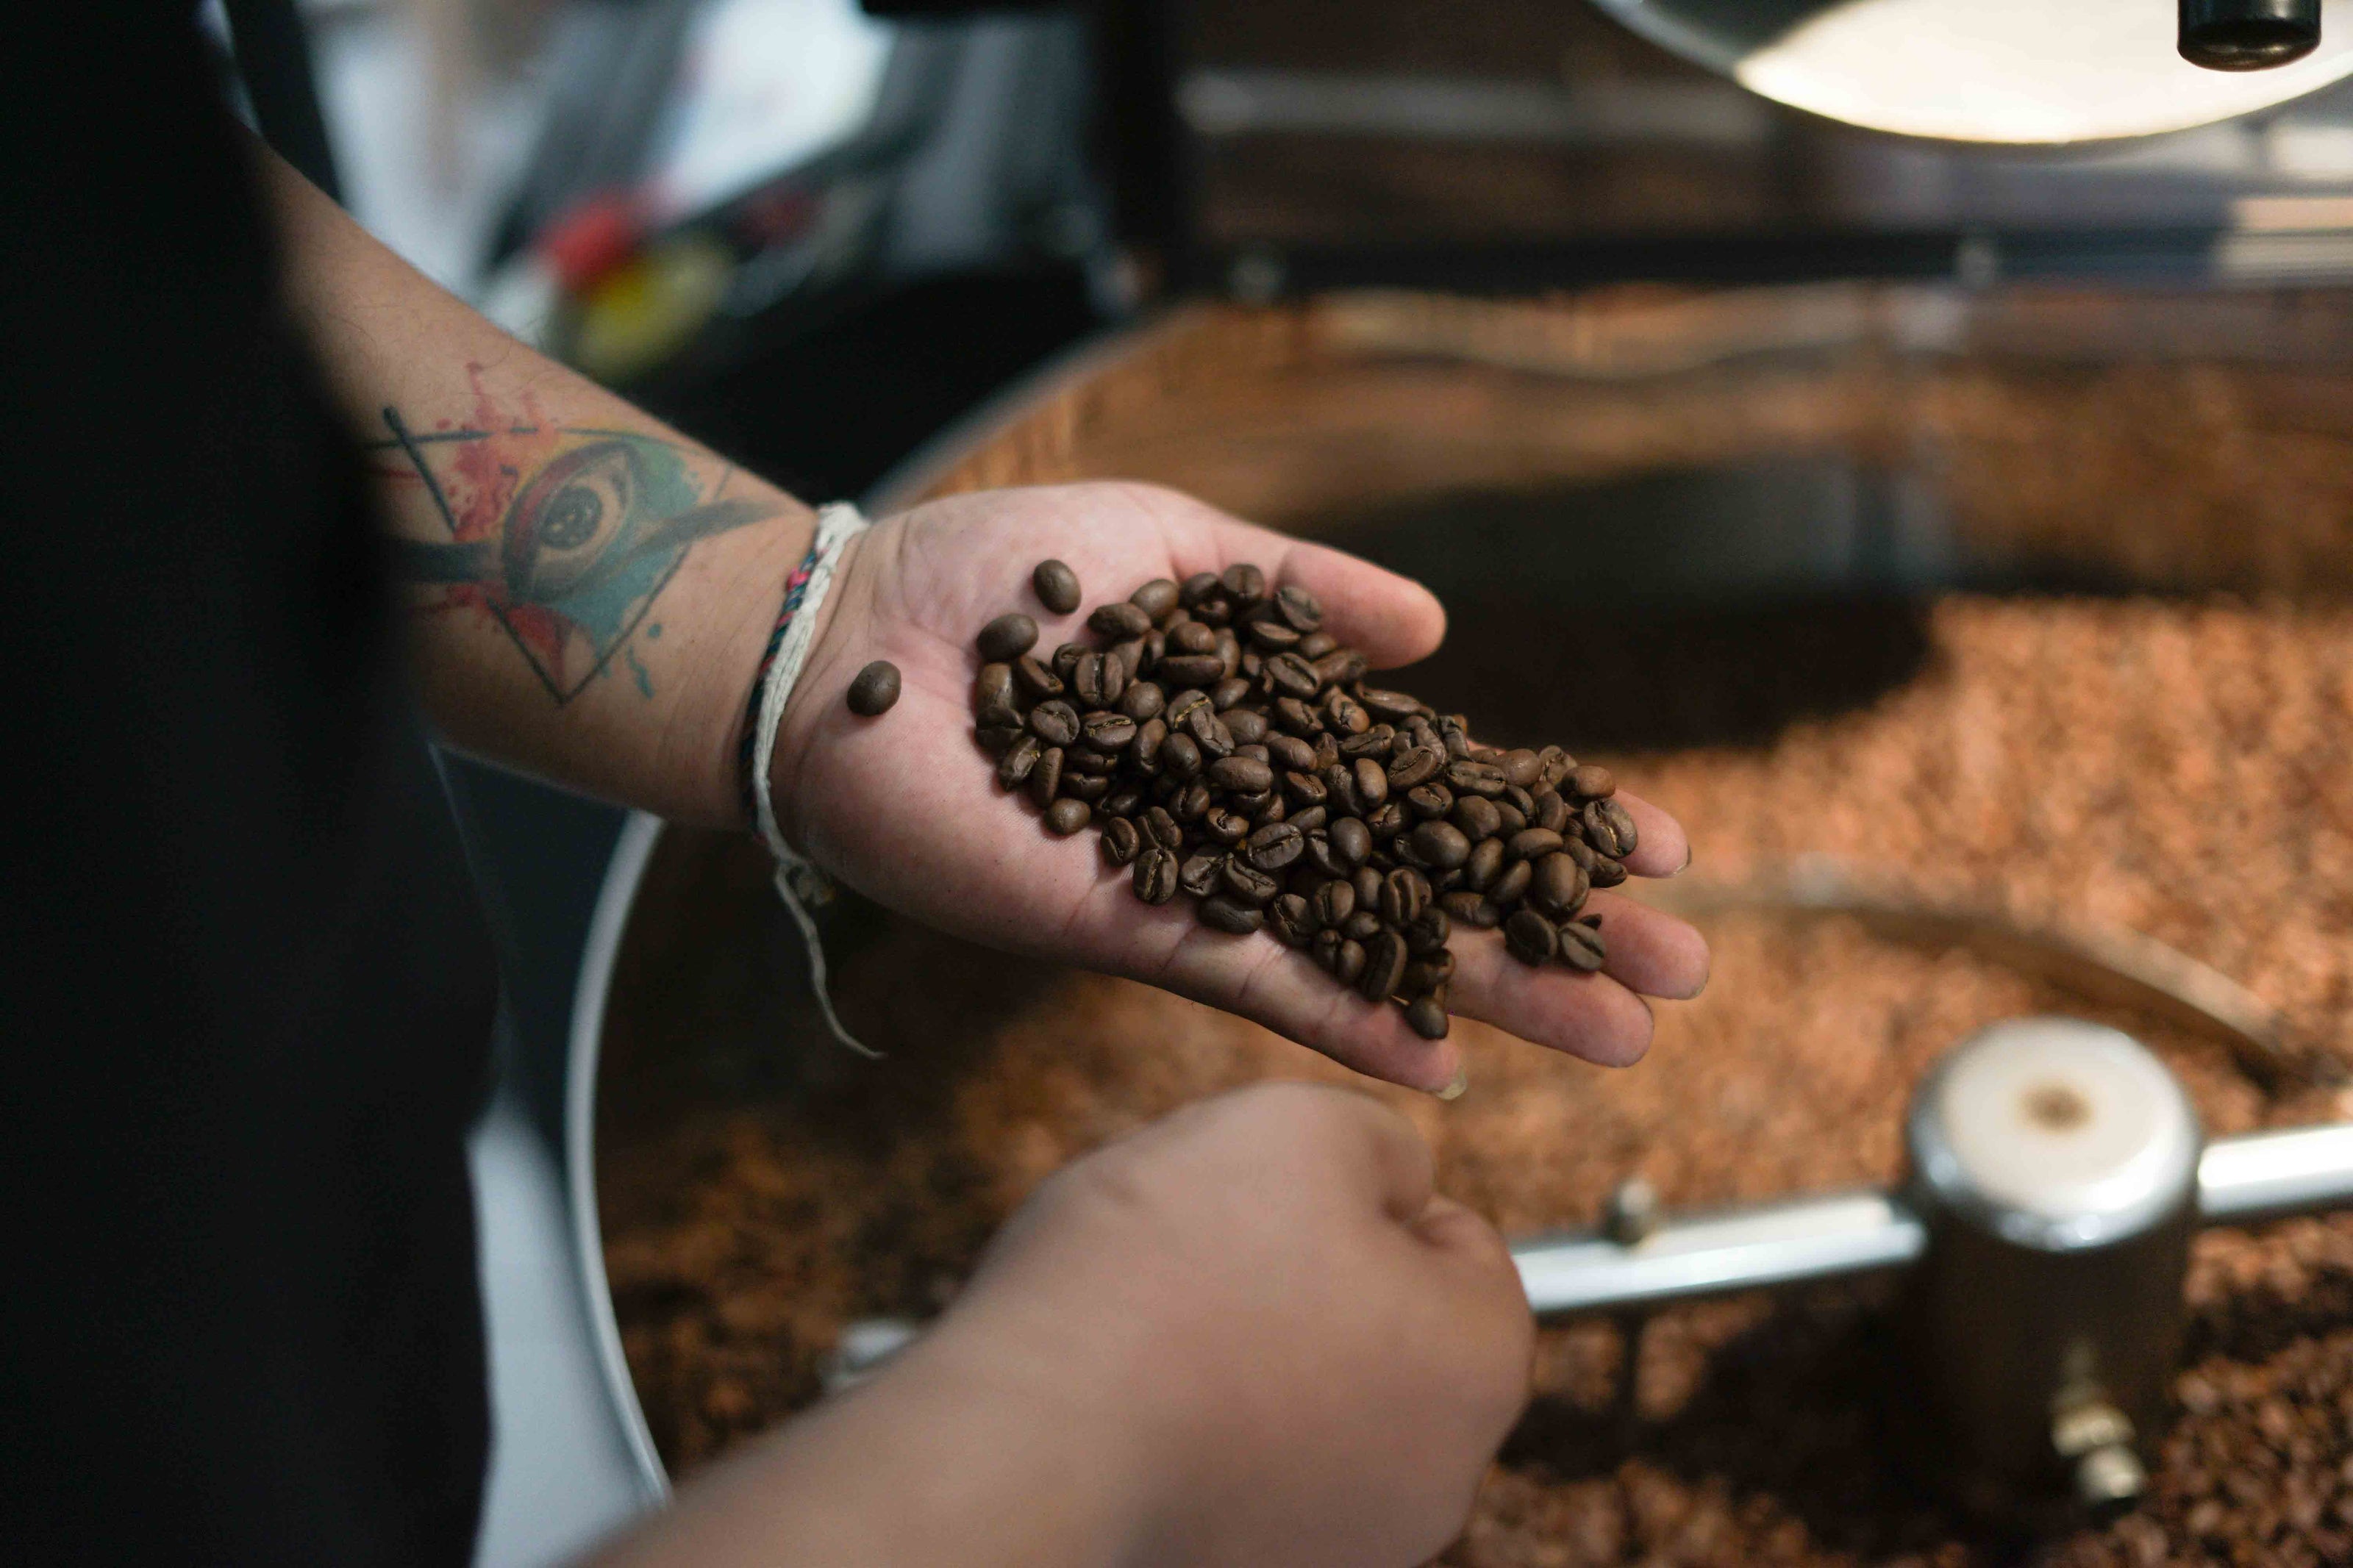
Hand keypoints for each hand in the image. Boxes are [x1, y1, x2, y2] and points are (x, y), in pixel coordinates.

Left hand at [771, 482, 1708, 1091]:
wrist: (846, 638)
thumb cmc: (991, 572)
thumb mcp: (1175, 546)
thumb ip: (1300, 589)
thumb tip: (1436, 633)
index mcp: (1269, 735)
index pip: (1438, 789)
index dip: (1541, 818)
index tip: (1653, 843)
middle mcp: (1249, 824)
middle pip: (1429, 887)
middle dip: (1553, 929)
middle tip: (1678, 973)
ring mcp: (1195, 885)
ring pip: (1371, 949)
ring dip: (1491, 992)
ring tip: (1615, 1034)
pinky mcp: (1124, 927)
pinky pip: (1253, 986)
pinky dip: (1346, 1021)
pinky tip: (1443, 1061)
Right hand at [905, 1084, 1534, 1567]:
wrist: (1026, 1441)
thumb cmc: (1167, 1273)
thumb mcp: (1301, 1127)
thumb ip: (1383, 1141)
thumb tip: (1397, 1182)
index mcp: (1481, 1362)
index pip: (1458, 1238)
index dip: (1359, 1191)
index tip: (1270, 1198)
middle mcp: (1440, 1476)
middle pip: (1385, 1323)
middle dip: (1305, 1273)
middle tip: (1206, 1248)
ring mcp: (1347, 1542)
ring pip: (1308, 1391)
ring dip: (1246, 1346)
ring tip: (1159, 1322)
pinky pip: (1240, 1460)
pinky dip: (1196, 1422)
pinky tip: (1135, 1395)